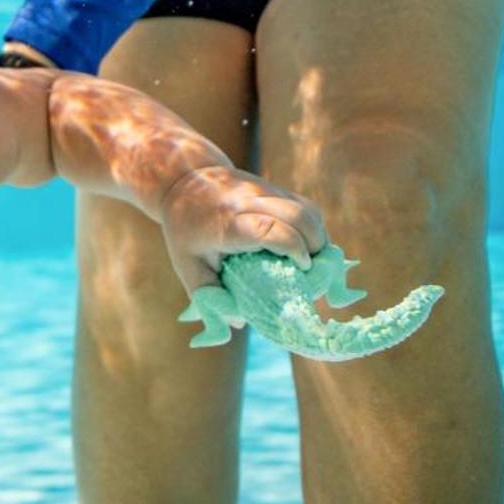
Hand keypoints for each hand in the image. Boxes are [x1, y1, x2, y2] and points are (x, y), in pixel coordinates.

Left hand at [158, 165, 326, 290]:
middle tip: (312, 273)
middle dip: (316, 246)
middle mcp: (249, 201)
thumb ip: (209, 296)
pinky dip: (314, 229)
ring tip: (312, 263)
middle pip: (298, 215)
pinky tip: (307, 247)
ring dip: (319, 238)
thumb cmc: (185, 230)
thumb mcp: (186, 265)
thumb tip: (240, 322)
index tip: (302, 269)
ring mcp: (264, 190)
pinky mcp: (276, 188)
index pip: (268, 228)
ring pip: (308, 209)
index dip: (293, 248)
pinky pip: (306, 207)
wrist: (183, 181)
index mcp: (227, 223)